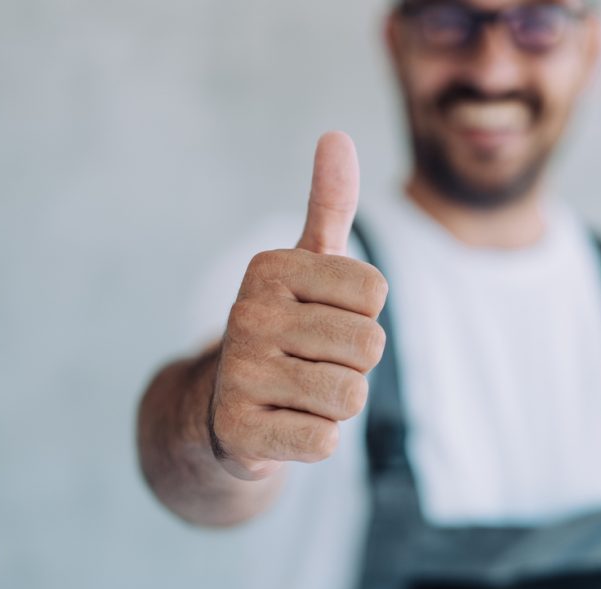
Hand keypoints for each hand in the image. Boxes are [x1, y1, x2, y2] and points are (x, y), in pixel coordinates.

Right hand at [209, 132, 387, 480]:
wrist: (224, 408)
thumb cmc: (286, 330)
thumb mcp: (308, 266)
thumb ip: (329, 205)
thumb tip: (336, 135)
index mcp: (271, 268)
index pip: (376, 291)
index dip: (363, 315)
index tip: (324, 319)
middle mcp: (248, 313)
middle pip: (369, 345)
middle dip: (355, 363)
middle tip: (313, 363)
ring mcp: (239, 373)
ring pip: (351, 396)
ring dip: (337, 404)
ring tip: (299, 393)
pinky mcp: (239, 431)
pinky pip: (325, 441)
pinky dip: (316, 440)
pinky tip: (284, 425)